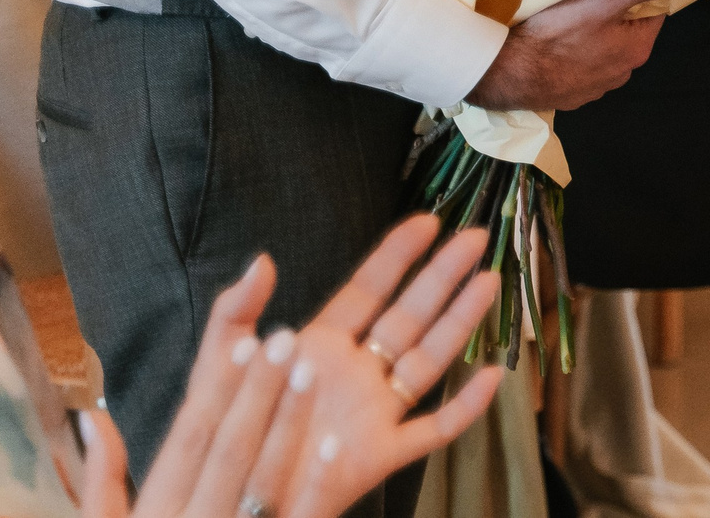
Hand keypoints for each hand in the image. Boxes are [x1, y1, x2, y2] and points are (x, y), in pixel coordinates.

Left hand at [82, 215, 502, 517]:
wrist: (228, 498)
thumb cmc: (219, 438)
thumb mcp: (216, 370)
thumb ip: (232, 314)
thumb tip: (260, 260)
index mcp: (319, 348)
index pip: (366, 290)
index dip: (396, 255)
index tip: (428, 219)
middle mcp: (355, 374)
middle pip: (409, 315)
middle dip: (442, 275)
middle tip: (475, 237)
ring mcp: (372, 413)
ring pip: (429, 359)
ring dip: (460, 322)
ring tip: (490, 281)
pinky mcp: (380, 456)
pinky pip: (434, 429)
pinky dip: (466, 406)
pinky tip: (493, 377)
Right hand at [466, 0, 702, 110]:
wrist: (511, 73)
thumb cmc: (559, 33)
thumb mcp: (607, 0)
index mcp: (637, 50)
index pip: (653, 13)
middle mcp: (623, 74)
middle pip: (628, 32)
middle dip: (615, 16)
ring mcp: (596, 88)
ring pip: (604, 50)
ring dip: (594, 36)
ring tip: (570, 21)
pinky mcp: (572, 95)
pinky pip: (581, 66)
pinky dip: (575, 54)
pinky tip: (557, 44)